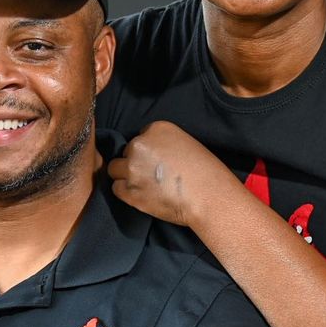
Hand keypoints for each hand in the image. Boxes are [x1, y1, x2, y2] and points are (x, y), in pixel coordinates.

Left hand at [108, 121, 232, 227]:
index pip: (141, 137)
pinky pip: (116, 188)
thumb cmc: (206, 172)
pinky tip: (144, 195)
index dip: (148, 151)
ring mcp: (132, 169)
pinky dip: (126, 192)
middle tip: (152, 175)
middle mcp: (140, 145)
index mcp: (157, 129)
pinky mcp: (129, 192)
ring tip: (145, 186)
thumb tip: (151, 157)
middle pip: (127, 152)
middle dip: (136, 163)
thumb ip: (164, 144)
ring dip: (127, 176)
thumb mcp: (187, 144)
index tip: (157, 162)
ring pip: (116, 169)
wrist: (209, 197)